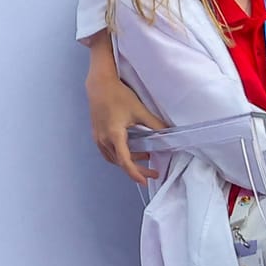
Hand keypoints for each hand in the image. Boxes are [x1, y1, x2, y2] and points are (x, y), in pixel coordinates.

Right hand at [86, 38, 168, 183]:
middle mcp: (103, 139)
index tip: (145, 180)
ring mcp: (97, 137)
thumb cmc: (119, 95)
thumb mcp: (140, 111)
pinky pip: (107, 151)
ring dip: (128, 161)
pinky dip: (119, 155)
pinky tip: (131, 150)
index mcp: (114, 135)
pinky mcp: (96, 134)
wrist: (99, 85)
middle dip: (136, 169)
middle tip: (152, 172)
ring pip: (113, 158)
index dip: (135, 173)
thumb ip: (154, 124)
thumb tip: (168, 133)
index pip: (125, 161)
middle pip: (120, 162)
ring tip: (145, 157)